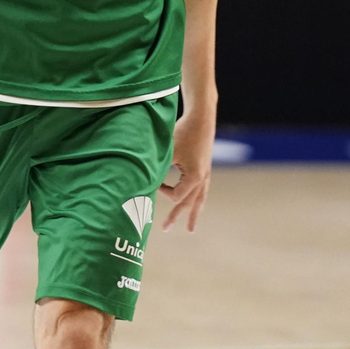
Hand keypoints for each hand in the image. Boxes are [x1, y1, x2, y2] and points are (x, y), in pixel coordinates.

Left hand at [158, 111, 214, 231]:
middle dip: (176, 216)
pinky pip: (202, 191)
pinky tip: (195, 206)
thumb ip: (158, 169)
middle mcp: (202, 179)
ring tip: (190, 229)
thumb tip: (143, 181)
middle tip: (164, 228)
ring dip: (193, 214)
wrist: (201, 119)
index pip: (176, 196)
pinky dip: (197, 201)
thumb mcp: (167, 152)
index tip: (153, 180)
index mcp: (194, 178)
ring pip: (199, 200)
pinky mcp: (206, 169)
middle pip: (188, 203)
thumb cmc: (182, 133)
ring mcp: (206, 175)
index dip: (162, 192)